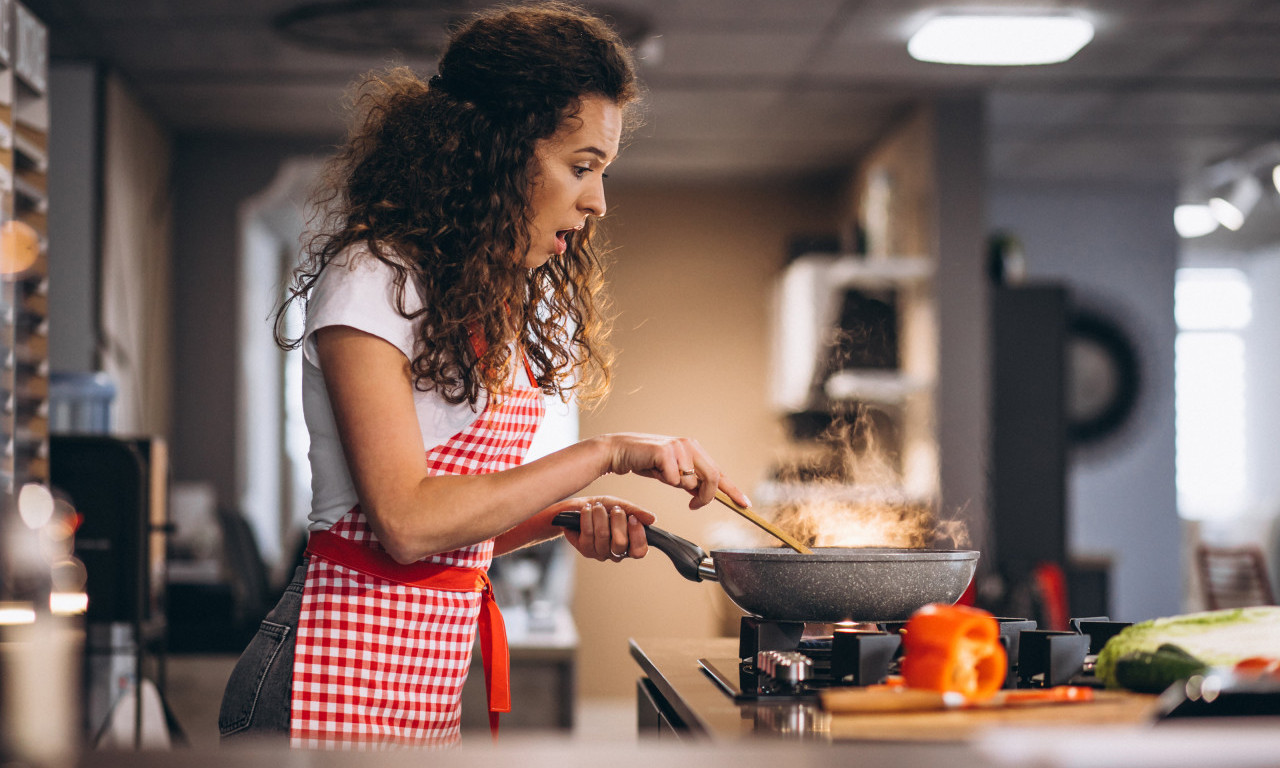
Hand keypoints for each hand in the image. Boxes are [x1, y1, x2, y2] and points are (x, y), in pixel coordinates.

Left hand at [560, 496, 652, 561]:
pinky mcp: (585, 550)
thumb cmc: (604, 508)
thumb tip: (652, 519)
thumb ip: (637, 512)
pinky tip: (587, 510)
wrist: (581, 507)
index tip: (632, 518)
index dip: (637, 536)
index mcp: (630, 544)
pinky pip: (588, 534)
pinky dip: (587, 518)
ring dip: (600, 516)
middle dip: (617, 521)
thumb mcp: (622, 505)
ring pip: (603, 536)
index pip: (639, 551)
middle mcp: (616, 553)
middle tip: (614, 509)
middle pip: (620, 543)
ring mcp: (600, 553)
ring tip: (597, 506)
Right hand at [600, 433, 751, 509]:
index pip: (719, 472)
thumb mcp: (672, 474)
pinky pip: (674, 480)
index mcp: (695, 449)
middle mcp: (690, 445)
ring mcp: (679, 447)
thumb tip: (704, 495)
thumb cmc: (646, 461)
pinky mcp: (666, 451)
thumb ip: (690, 483)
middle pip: (712, 477)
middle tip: (694, 505)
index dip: (733, 490)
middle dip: (706, 497)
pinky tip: (653, 469)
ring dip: (677, 485)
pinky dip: (664, 480)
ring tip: (660, 474)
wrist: (621, 451)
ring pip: (691, 482)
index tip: (745, 504)